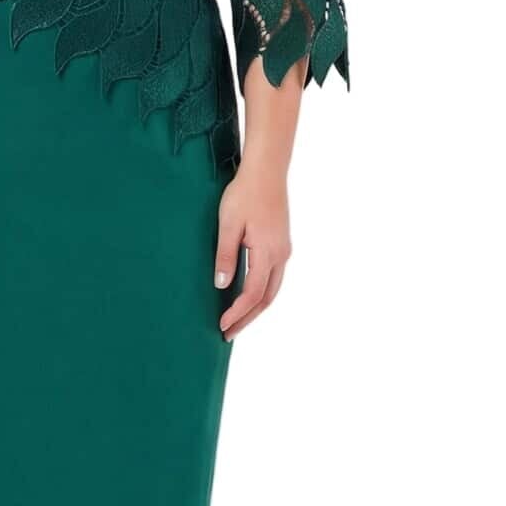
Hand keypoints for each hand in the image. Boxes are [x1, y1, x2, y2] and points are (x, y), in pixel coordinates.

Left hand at [213, 162, 291, 339]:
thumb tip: (222, 286)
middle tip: (228, 334)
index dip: (237, 313)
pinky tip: (249, 296)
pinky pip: (274, 278)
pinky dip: (262, 294)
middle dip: (247, 318)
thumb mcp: (228, 224)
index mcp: (268, 253)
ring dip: (256, 308)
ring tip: (238, 321)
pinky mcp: (281, 244)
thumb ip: (225, 256)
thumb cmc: (244, 194)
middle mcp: (281, 256)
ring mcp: (284, 250)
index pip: (253, 294)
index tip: (222, 326)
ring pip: (273, 290)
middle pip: (266, 299)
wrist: (266, 171)